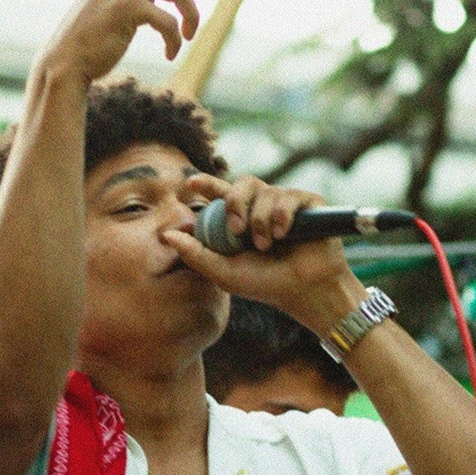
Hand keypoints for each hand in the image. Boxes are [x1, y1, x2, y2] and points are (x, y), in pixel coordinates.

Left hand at [162, 175, 363, 336]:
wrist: (305, 291)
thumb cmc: (265, 284)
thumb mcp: (224, 273)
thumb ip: (195, 254)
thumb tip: (166, 234)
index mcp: (241, 219)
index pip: (221, 194)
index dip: (207, 183)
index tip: (192, 183)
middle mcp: (262, 207)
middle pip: (243, 184)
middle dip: (236, 203)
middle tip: (237, 229)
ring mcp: (285, 203)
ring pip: (265, 192)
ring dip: (261, 221)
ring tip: (267, 244)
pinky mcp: (309, 203)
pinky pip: (289, 197)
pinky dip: (282, 216)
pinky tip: (285, 235)